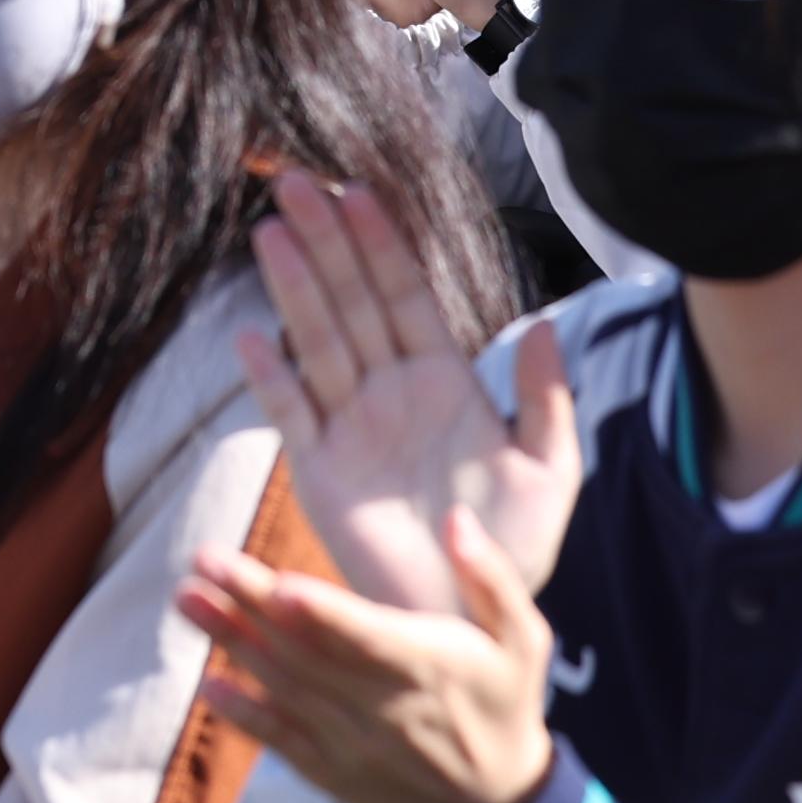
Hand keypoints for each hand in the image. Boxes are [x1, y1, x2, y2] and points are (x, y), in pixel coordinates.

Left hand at [179, 506, 563, 802]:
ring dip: (232, 643)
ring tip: (186, 598)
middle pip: (309, 652)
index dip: (324, 614)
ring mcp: (352, 742)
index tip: (280, 584)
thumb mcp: (522, 639)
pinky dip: (242, 714)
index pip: (367, 637)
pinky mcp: (331, 769)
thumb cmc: (505, 704)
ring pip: (284, 687)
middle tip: (204, 560)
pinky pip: (280, 739)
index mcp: (429, 666)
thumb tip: (457, 518)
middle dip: (252, 604)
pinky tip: (207, 684)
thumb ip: (492, 578)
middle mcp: (383, 707)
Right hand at [236, 169, 577, 620]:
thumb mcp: (549, 470)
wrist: (470, 618)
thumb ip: (547, 398)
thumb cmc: (513, 548)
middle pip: (352, 302)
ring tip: (271, 233)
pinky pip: (292, 416)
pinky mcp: (321, 473)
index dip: (382, 246)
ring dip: (296, 288)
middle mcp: (389, 393)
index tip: (358, 193)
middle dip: (326, 243)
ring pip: (318, 342)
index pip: (405, 297)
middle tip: (295, 184)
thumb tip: (548, 323)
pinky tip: (252, 338)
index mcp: (443, 382)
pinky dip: (270, 380)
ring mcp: (350, 428)